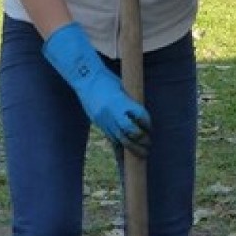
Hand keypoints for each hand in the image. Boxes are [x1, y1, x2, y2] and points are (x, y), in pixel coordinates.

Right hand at [42, 23, 150, 155]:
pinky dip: (119, 148)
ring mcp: (103, 120)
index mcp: (119, 101)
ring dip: (132, 147)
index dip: (147, 123)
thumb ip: (130, 102)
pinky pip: (110, 139)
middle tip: (148, 144)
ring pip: (119, 138)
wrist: (85, 78)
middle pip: (129, 131)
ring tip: (142, 153)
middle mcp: (111, 112)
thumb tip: (141, 117)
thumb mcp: (122, 88)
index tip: (150, 128)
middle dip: (141, 139)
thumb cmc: (106, 80)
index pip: (139, 115)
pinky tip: (124, 157)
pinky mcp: (97, 123)